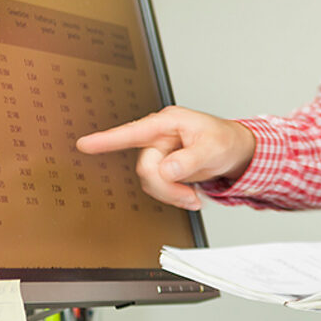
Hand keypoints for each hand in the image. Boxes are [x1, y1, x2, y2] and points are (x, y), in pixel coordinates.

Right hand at [75, 105, 256, 209]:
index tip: (85, 144)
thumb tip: (168, 169)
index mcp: (168, 123)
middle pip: (145, 167)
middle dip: (167, 187)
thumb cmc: (225, 141)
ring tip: (192, 196)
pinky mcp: (162, 167)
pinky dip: (173, 196)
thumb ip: (190, 160)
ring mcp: (159, 152)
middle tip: (189, 197)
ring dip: (171, 194)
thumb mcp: (213, 149)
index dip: (107, 139)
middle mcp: (159, 137)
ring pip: (149, 181)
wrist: (235, 152)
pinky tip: (188, 195)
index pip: (133, 131)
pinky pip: (157, 187)